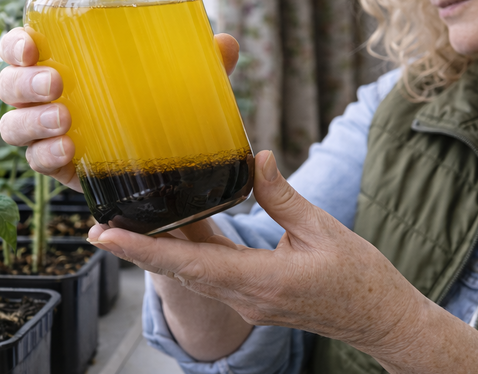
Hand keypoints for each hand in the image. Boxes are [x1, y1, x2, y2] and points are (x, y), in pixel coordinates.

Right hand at [0, 27, 240, 190]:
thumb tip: (225, 44)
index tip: (32, 46)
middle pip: (8, 85)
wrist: (164, 165)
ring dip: (31, 122)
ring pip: (14, 126)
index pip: (23, 46)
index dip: (16, 44)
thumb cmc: (159, 104)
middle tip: (56, 84)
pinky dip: (47, 156)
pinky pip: (37, 163)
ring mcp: (48, 134)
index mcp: (64, 61)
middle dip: (24, 83)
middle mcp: (46, 97)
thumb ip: (200, 64)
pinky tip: (69, 153)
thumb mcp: (181, 81)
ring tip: (64, 120)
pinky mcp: (59, 168)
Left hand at [87, 150, 428, 355]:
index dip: (143, 250)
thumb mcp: (322, 230)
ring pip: (193, 272)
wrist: (380, 319)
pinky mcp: (252, 296)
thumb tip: (255, 158)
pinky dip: (190, 249)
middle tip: (98, 227)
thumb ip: (283, 196)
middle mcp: (245, 297)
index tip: (105, 237)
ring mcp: (247, 301)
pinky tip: (179, 222)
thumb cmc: (360, 277)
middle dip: (137, 249)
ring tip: (125, 222)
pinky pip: (212, 272)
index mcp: (261, 281)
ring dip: (160, 249)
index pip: (190, 264)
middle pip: (180, 270)